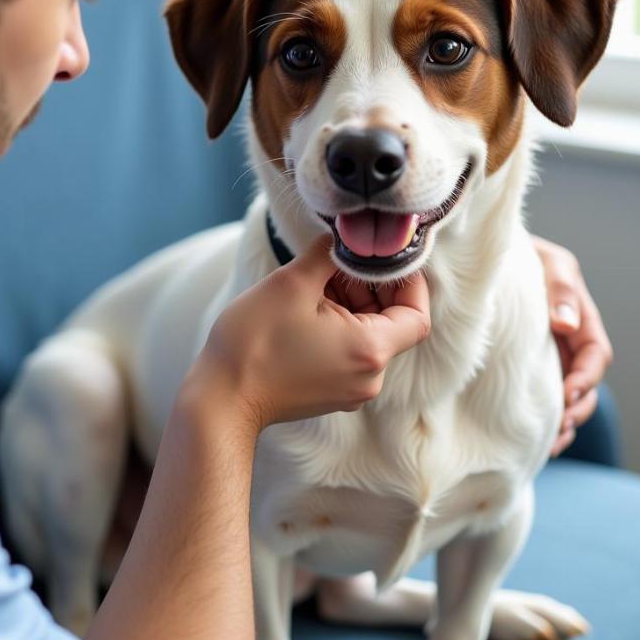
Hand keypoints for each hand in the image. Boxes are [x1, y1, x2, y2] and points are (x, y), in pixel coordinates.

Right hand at [185, 234, 430, 432]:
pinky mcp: (331, 394)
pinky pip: (351, 354)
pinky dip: (340, 327)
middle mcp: (370, 377)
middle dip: (371, 289)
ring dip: (352, 306)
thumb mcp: (293, 283)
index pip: (418, 315)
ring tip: (316, 285)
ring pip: (369, 337)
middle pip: (393, 324)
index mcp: (371, 350)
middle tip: (338, 265)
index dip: (408, 283)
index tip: (383, 261)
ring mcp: (351, 391)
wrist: (221, 398)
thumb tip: (343, 241)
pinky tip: (308, 310)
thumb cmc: (254, 342)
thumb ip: (327, 255)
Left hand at [533, 236, 613, 456]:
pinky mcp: (525, 363)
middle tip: (560, 427)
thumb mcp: (549, 263)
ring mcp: (549, 354)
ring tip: (549, 442)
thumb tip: (565, 324)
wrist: (492, 256)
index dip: (587, 378)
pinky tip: (534, 436)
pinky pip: (540, 393)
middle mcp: (568, 340)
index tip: (568, 394)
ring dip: (562, 420)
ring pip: (565, 394)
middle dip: (577, 408)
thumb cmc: (524, 255)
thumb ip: (560, 290)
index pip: (596, 354)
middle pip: (585, 383)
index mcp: (580, 318)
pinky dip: (543, 416)